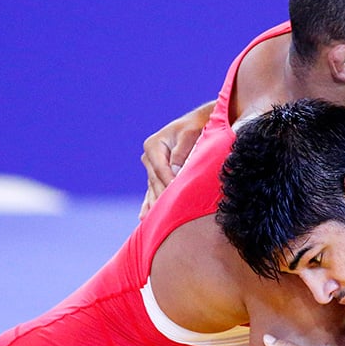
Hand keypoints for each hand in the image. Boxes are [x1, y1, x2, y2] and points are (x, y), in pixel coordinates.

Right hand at [138, 103, 212, 218]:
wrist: (200, 122)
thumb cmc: (197, 127)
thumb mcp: (191, 134)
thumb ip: (182, 151)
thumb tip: (175, 169)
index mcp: (154, 145)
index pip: (161, 170)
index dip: (169, 184)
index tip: (176, 197)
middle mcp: (149, 157)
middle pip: (156, 182)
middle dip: (162, 198)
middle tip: (168, 217)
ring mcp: (151, 166)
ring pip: (153, 188)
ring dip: (154, 205)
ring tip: (152, 223)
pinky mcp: (156, 174)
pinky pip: (152, 190)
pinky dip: (150, 203)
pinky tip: (144, 217)